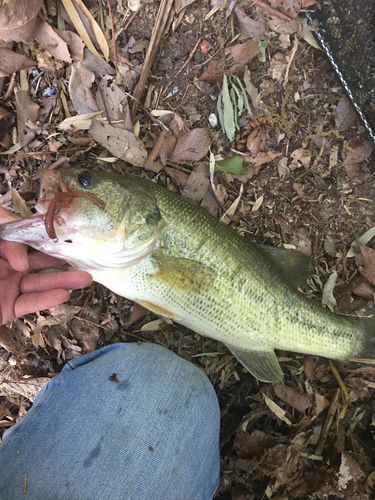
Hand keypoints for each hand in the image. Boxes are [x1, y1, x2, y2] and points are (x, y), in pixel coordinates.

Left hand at [0, 207, 91, 324]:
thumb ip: (2, 239)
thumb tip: (22, 262)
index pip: (17, 233)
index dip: (33, 233)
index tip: (49, 234)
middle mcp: (2, 264)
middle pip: (34, 258)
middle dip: (59, 257)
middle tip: (81, 255)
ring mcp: (5, 287)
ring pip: (37, 282)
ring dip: (62, 280)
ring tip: (85, 279)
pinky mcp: (7, 309)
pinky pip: (29, 303)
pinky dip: (46, 300)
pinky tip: (63, 294)